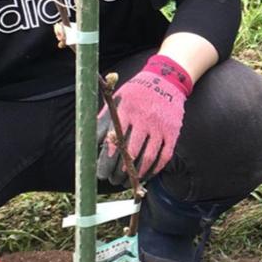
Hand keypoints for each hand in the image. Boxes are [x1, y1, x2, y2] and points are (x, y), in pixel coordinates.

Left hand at [96, 54, 192, 184]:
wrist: (165, 79)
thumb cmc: (134, 93)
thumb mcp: (115, 101)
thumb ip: (102, 121)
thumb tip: (89, 144)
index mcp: (125, 111)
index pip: (113, 142)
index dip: (106, 162)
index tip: (101, 173)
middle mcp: (143, 119)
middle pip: (130, 153)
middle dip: (119, 172)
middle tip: (113, 180)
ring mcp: (159, 126)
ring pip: (147, 158)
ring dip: (136, 174)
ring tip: (127, 182)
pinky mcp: (172, 132)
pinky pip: (163, 157)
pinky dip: (154, 170)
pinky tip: (145, 176)